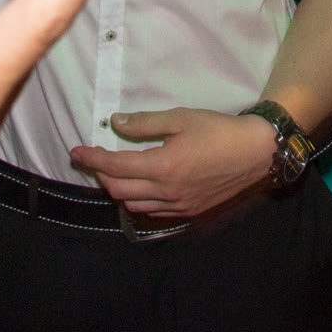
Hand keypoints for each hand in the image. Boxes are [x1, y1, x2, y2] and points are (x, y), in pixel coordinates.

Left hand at [69, 107, 277, 219]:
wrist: (256, 153)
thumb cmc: (218, 130)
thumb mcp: (180, 118)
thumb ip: (145, 123)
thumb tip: (115, 123)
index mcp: (162, 166)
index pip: (115, 166)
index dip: (91, 159)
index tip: (75, 151)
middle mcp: (166, 192)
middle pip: (118, 190)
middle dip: (100, 175)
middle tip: (93, 159)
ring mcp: (178, 206)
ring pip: (133, 206)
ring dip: (118, 190)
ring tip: (113, 173)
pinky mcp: (189, 213)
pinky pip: (153, 213)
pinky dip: (138, 201)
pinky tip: (139, 188)